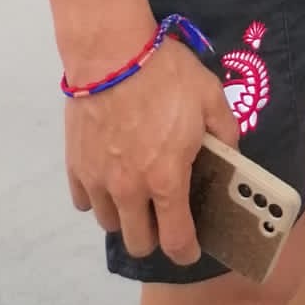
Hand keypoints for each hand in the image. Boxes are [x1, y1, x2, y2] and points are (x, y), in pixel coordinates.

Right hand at [64, 36, 239, 263]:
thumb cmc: (165, 74)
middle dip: (153, 238)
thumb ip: (224, 131)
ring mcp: (98, 180)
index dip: (186, 252)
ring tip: (135, 193)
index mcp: (166, 178)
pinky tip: (108, 177)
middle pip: (137, 242)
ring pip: (109, 223)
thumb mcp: (210, 96)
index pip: (175, 238)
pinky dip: (97, 197)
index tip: (190, 251)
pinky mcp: (75, 165)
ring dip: (124, 216)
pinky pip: (84, 200)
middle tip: (162, 217)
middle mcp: (129, 189)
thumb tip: (229, 153)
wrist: (112, 51)